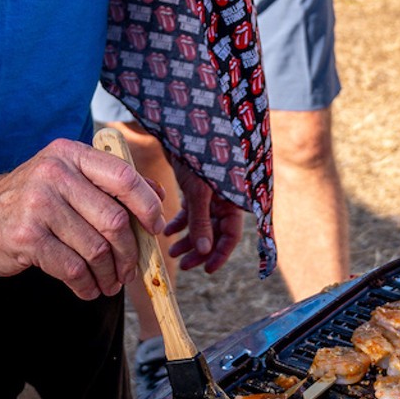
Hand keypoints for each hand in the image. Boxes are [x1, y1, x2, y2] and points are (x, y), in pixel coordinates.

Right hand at [0, 138, 164, 299]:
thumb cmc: (27, 199)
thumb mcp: (64, 176)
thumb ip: (106, 182)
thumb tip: (156, 194)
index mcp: (70, 154)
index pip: (123, 176)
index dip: (147, 204)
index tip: (155, 227)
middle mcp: (54, 174)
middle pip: (114, 219)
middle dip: (130, 252)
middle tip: (130, 269)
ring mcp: (38, 205)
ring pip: (96, 249)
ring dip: (109, 273)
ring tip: (110, 283)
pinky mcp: (26, 237)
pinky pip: (73, 269)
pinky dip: (87, 285)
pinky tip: (88, 288)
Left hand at [164, 156, 243, 271]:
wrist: (182, 128)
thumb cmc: (196, 156)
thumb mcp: (198, 192)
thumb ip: (201, 222)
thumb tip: (204, 252)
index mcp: (233, 201)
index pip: (231, 235)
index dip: (220, 255)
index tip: (206, 271)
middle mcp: (224, 200)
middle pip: (215, 234)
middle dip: (199, 251)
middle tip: (182, 264)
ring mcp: (210, 195)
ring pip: (201, 225)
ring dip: (187, 239)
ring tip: (172, 251)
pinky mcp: (196, 189)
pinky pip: (190, 212)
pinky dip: (179, 223)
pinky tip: (167, 231)